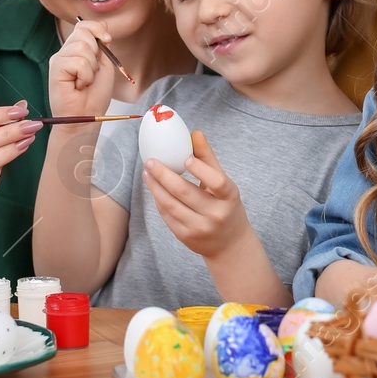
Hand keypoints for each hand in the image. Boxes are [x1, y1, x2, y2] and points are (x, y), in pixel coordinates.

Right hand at [48, 20, 117, 120]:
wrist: (86, 117)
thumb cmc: (94, 95)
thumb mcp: (103, 64)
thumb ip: (100, 45)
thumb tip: (102, 27)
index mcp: (76, 49)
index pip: (84, 25)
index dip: (97, 28)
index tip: (107, 41)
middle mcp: (65, 52)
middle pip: (83, 32)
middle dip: (95, 54)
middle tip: (91, 73)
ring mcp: (59, 59)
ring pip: (82, 47)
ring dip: (91, 68)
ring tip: (84, 81)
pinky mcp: (56, 68)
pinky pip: (78, 62)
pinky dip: (85, 76)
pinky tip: (78, 86)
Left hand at [142, 131, 249, 259]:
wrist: (230, 244)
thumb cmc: (227, 207)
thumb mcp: (225, 184)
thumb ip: (208, 159)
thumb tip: (194, 133)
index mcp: (229, 198)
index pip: (218, 182)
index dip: (201, 169)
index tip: (185, 158)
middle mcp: (215, 214)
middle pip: (185, 192)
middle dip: (163, 175)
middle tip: (150, 161)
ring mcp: (199, 228)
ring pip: (171, 205)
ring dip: (155, 187)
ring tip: (147, 173)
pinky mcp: (186, 237)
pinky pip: (167, 216)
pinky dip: (159, 200)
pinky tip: (154, 188)